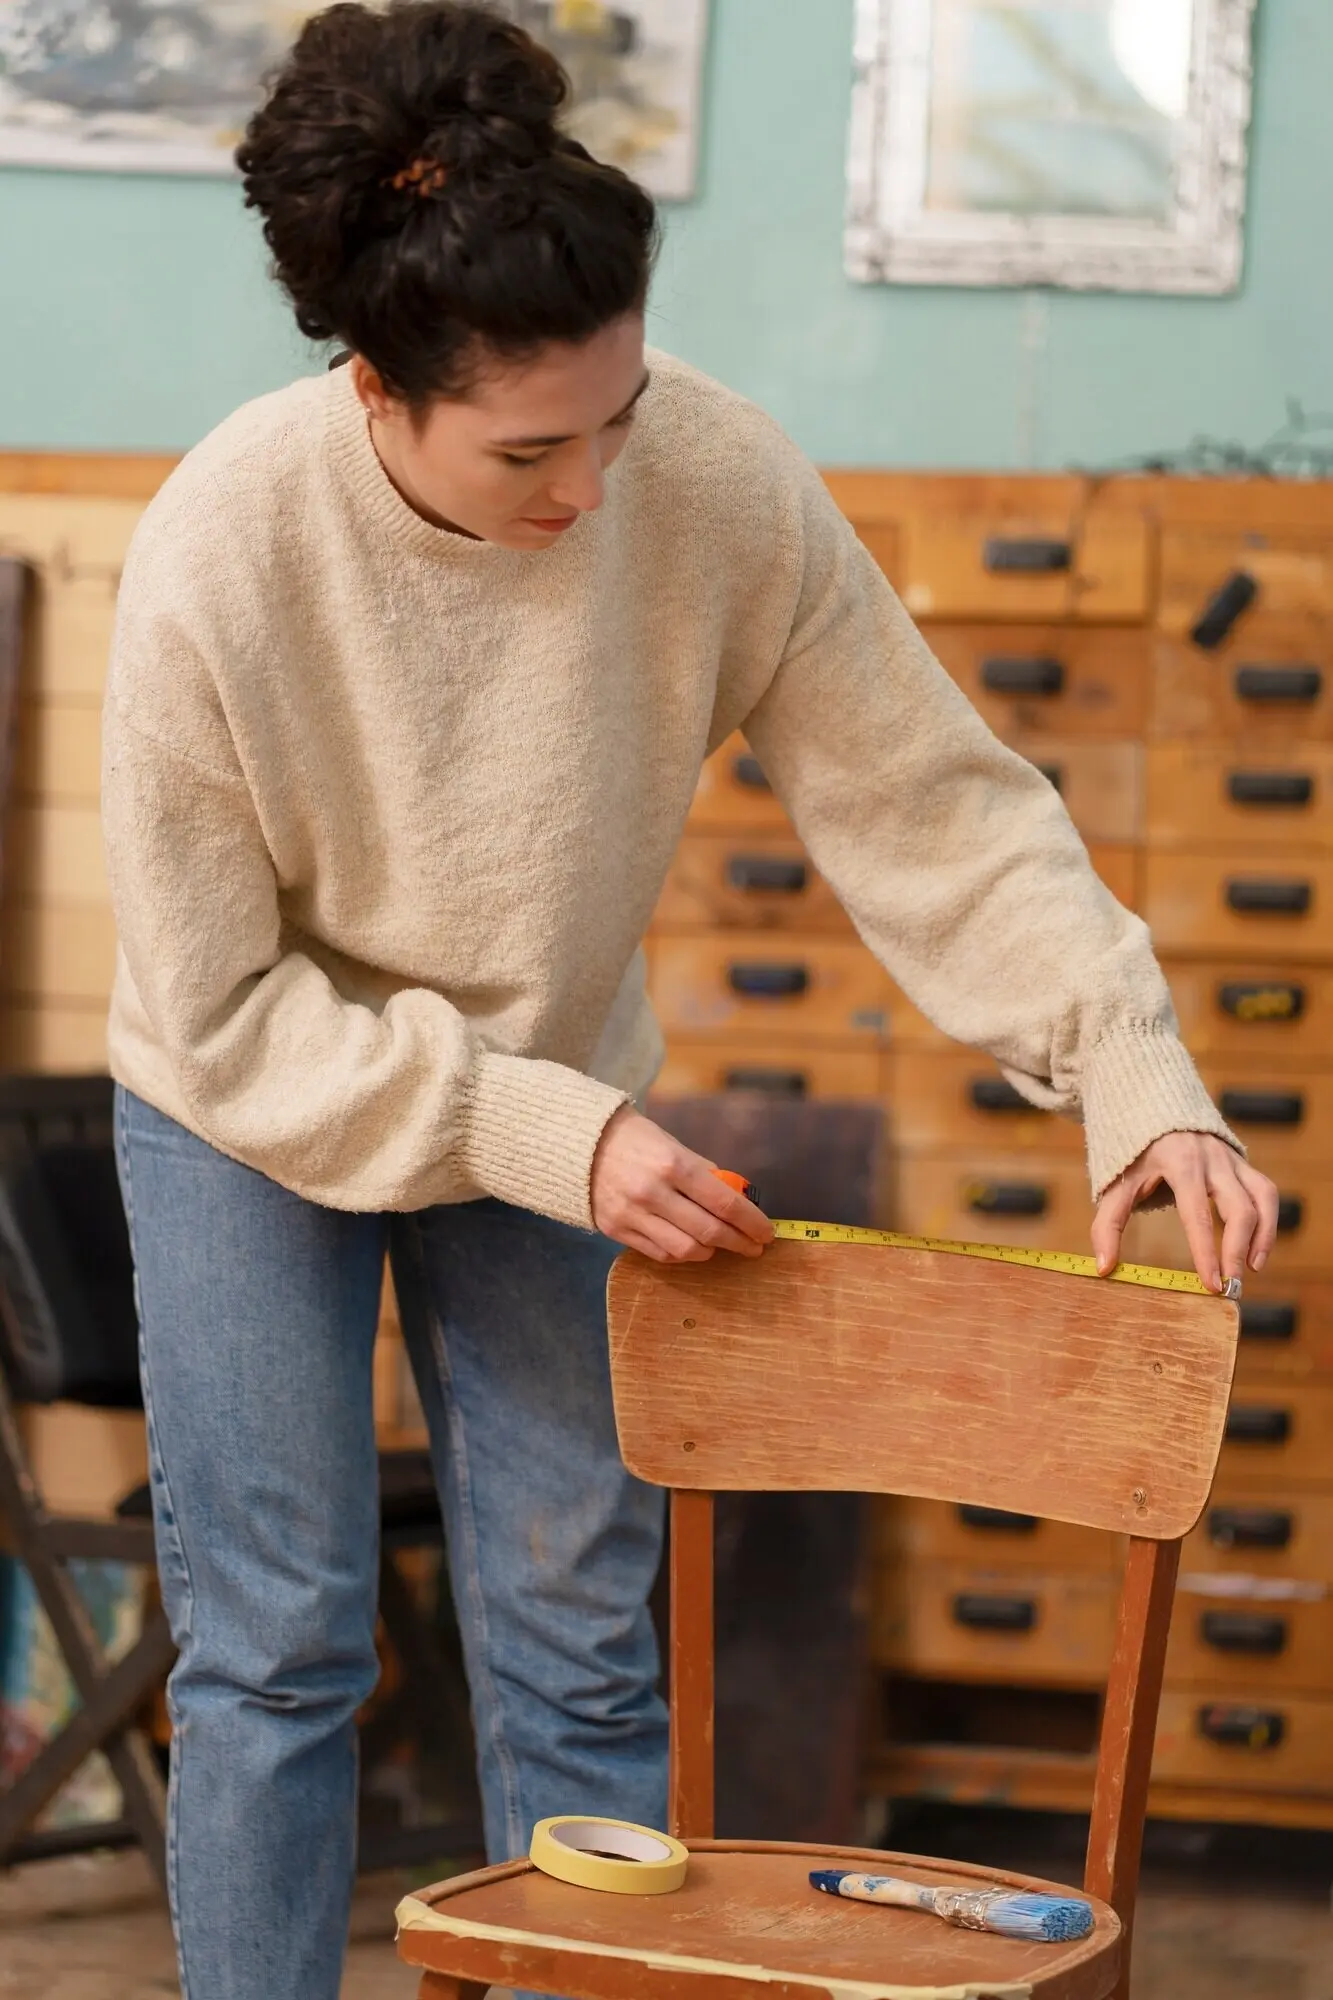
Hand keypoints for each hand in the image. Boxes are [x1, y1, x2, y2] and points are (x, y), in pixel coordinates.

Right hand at [590, 1106, 774, 1263]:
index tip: (766, 1232)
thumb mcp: (674, 1145)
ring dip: (711, 1251)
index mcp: (673, 1164)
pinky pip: (660, 1254)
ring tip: (721, 1244)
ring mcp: (633, 1214)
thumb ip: (704, 1174)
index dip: (751, 1222)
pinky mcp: (616, 1230)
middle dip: (740, 1242)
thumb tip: (736, 1199)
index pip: (725, 1202)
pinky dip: (683, 1254)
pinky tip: (693, 1246)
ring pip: (686, 1250)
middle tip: (754, 1246)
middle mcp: (653, 1192)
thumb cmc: (635, 1140)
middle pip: (710, 1230)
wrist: (580, 1145)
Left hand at [1091, 1132, 1278, 1293]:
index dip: (1206, 1252)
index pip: (1198, 1215)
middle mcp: (1212, 1159)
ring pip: (1262, 1199)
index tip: (1211, 1285)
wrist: (1152, 1105)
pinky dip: (1268, 1221)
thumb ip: (1107, 1225)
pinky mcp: (1242, 1162)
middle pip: (1239, 1208)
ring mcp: (1231, 1159)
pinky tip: (1256, 1249)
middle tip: (1230, 1286)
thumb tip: (1103, 1268)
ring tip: (1251, 1270)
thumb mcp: (1116, 1183)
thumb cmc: (1132, 1152)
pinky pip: (1266, 1192)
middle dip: (1237, 1251)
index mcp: (1179, 1163)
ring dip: (1262, 1237)